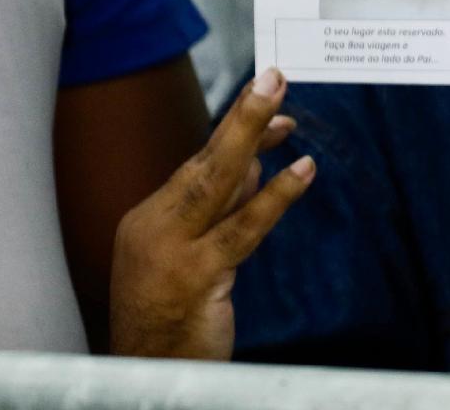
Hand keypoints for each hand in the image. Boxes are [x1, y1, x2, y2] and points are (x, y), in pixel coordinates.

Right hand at [109, 68, 314, 359]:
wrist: (146, 372)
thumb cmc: (173, 317)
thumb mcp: (195, 257)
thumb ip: (222, 214)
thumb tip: (258, 167)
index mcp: (150, 220)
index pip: (199, 164)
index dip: (239, 131)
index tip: (273, 100)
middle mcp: (153, 229)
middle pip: (202, 162)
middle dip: (240, 118)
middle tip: (274, 77)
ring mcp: (170, 253)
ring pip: (214, 184)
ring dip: (249, 140)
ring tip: (285, 110)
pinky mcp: (194, 277)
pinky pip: (241, 229)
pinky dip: (273, 198)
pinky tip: (303, 173)